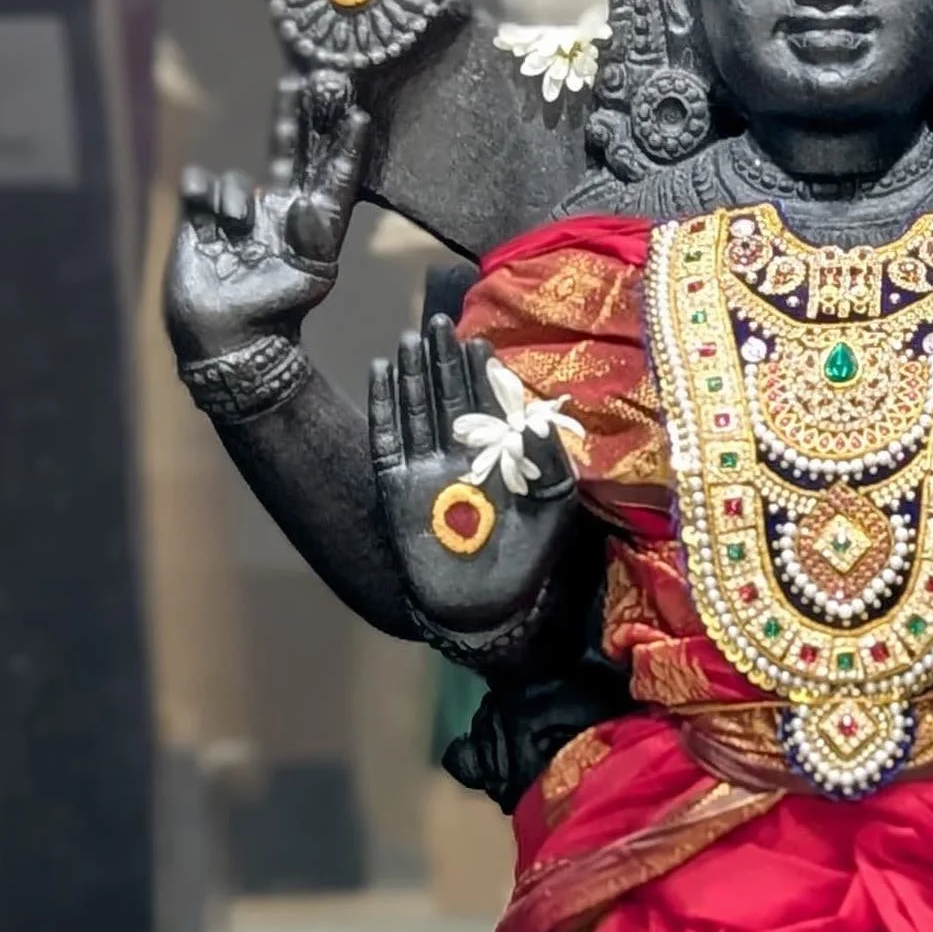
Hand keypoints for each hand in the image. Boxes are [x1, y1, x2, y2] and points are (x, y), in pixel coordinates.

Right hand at [165, 70, 367, 366]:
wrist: (229, 341)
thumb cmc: (278, 313)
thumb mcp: (311, 276)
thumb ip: (315, 234)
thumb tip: (300, 201)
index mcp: (310, 222)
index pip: (330, 173)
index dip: (343, 143)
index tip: (358, 112)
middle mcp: (277, 211)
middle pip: (290, 150)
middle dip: (301, 115)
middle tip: (313, 78)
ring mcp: (239, 214)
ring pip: (238, 180)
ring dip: (235, 202)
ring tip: (234, 236)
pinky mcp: (201, 219)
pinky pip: (201, 184)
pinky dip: (203, 198)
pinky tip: (207, 223)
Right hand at [369, 318, 579, 638]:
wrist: (485, 610)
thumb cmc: (527, 561)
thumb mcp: (553, 505)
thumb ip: (549, 459)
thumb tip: (537, 413)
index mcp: (498, 458)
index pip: (486, 404)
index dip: (480, 373)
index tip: (478, 341)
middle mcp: (459, 458)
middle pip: (447, 398)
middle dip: (443, 360)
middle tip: (438, 322)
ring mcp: (425, 471)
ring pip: (415, 410)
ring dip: (411, 374)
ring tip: (408, 337)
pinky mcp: (396, 488)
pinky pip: (386, 439)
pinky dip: (381, 406)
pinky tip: (379, 372)